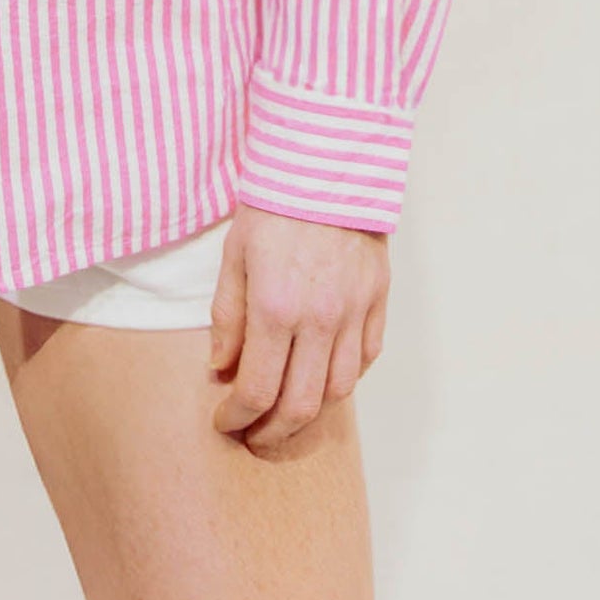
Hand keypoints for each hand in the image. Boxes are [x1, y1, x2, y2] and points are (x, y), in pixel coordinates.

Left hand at [207, 205, 388, 455]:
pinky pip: (365, 359)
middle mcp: (320, 318)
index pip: (257, 389)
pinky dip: (343, 380)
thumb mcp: (234, 256)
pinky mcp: (378, 301)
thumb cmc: (274, 205)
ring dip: (310, 414)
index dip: (237, 416)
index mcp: (276, 307)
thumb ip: (227, 317)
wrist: (328, 164)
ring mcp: (355, 312)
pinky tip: (321, 379)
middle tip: (253, 436)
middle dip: (272, 432)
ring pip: (338, 391)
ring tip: (285, 416)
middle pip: (302, 406)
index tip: (223, 421)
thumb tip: (220, 368)